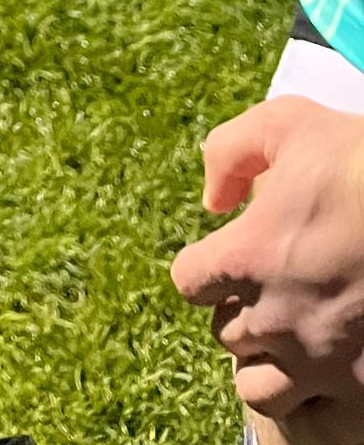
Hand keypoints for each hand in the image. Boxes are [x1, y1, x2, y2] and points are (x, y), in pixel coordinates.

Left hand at [172, 97, 363, 441]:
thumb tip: (213, 202)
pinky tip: (333, 360)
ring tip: (292, 336)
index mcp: (249, 257)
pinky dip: (318, 394)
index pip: (189, 281)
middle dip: (243, 310)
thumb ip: (230, 152)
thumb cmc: (360, 160)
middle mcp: (277, 317)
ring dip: (269, 365)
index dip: (207, 266)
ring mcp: (323, 359)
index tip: (235, 255)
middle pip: (228, 335)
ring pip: (262, 390)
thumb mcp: (286, 124)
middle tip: (275, 289)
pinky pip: (320, 413)